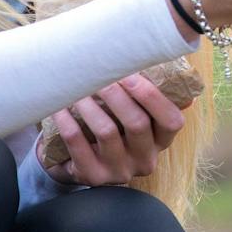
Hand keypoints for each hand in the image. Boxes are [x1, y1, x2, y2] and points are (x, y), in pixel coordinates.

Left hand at [44, 73, 186, 185]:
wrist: (78, 163)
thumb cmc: (111, 127)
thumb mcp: (131, 117)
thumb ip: (142, 95)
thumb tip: (141, 55)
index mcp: (160, 141)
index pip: (172, 121)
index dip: (153, 97)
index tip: (130, 74)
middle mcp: (144, 160)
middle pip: (137, 124)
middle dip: (116, 94)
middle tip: (98, 74)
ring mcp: (119, 171)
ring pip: (106, 131)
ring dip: (89, 104)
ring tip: (75, 87)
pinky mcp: (93, 176)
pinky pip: (78, 144)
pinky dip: (67, 121)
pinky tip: (59, 106)